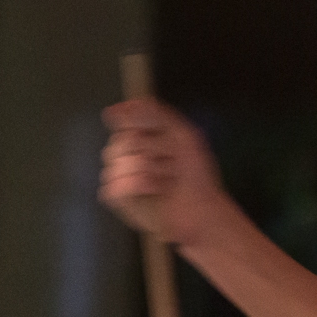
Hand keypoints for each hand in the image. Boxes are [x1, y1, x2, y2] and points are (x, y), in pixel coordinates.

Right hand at [99, 97, 235, 247]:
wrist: (202, 208)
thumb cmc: (195, 173)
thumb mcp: (183, 134)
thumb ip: (154, 113)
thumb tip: (117, 108)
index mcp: (139, 133)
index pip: (126, 118)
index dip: (147, 126)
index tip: (168, 137)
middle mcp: (125, 151)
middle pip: (123, 141)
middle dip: (156, 151)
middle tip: (173, 163)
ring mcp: (119, 174)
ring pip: (118, 162)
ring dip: (151, 170)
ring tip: (166, 179)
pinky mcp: (116, 197)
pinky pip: (114, 185)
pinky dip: (138, 186)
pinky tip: (155, 190)